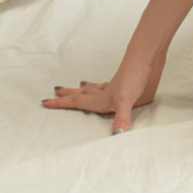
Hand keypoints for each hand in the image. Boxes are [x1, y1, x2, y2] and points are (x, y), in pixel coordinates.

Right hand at [41, 49, 165, 134]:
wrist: (148, 58)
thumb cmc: (135, 77)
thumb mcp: (126, 100)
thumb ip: (121, 117)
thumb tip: (117, 135)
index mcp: (102, 99)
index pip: (78, 103)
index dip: (62, 104)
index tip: (45, 102)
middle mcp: (107, 93)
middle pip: (83, 94)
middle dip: (69, 94)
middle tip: (56, 90)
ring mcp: (118, 88)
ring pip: (97, 88)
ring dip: (86, 88)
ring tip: (80, 85)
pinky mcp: (130, 85)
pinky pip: (112, 86)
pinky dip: (106, 86)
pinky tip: (111, 85)